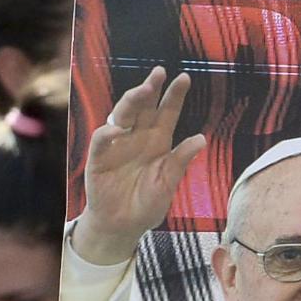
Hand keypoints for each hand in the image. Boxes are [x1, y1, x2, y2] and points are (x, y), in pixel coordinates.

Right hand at [70, 68, 202, 268]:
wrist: (122, 226)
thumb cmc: (146, 204)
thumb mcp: (168, 184)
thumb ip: (180, 161)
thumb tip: (201, 139)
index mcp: (158, 141)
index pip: (167, 112)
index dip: (174, 95)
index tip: (184, 77)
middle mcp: (138, 137)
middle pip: (144, 107)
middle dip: (150, 89)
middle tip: (158, 73)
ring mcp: (117, 145)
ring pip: (123, 115)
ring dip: (131, 101)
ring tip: (142, 90)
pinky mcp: (99, 158)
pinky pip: (101, 140)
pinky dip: (107, 133)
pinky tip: (117, 129)